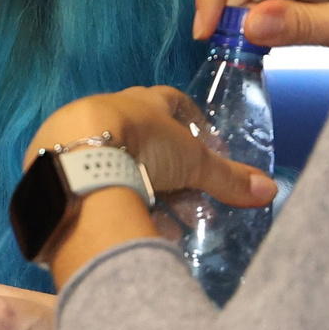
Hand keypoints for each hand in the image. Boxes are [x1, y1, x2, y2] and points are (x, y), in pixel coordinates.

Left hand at [22, 87, 274, 286]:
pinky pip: (94, 186)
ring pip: (120, 166)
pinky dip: (116, 205)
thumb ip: (228, 177)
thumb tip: (271, 189)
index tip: (208, 145)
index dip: (192, 122)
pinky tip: (131, 228)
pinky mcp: (57, 168)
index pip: (171, 102)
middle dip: (172, 173)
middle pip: (146, 141)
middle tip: (192, 201)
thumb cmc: (140, 146)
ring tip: (168, 223)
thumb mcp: (192, 162)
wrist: (76, 161)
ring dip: (147, 193)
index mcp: (141, 102)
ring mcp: (79, 139)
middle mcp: (108, 114)